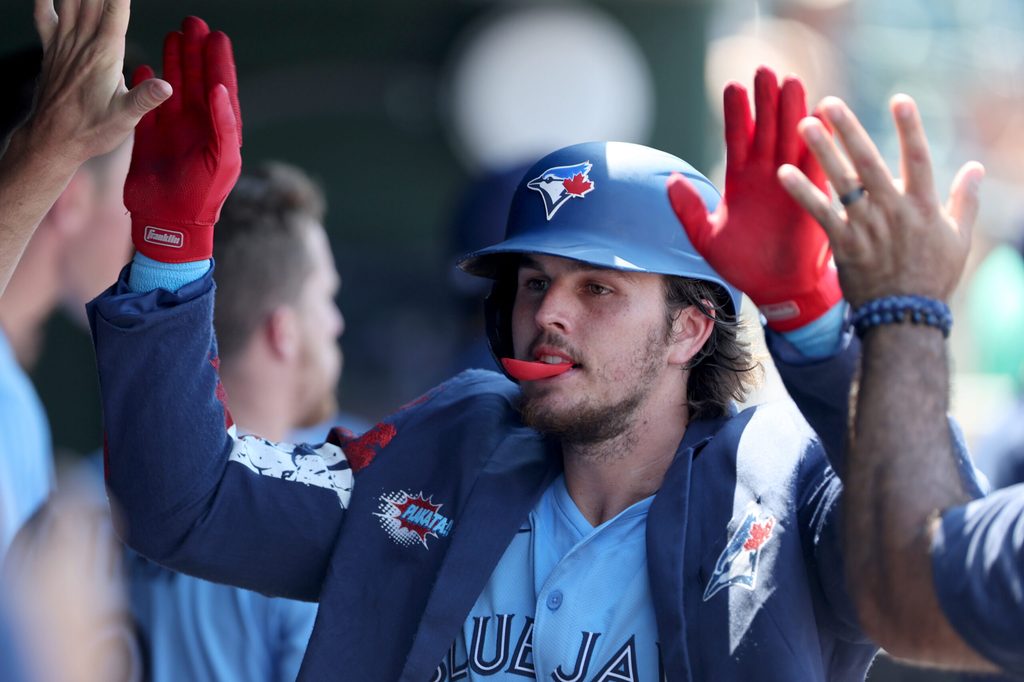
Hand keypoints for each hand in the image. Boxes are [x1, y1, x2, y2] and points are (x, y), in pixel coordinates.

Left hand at [18, 0, 170, 166]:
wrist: (52, 140)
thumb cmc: (91, 131)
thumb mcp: (124, 119)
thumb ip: (144, 99)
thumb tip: (168, 86)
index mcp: (104, 54)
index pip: (115, 10)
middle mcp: (82, 43)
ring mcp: (63, 45)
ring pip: (69, 1)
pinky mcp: (51, 51)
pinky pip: (44, 17)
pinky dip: (45, 0)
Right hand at [124, 16, 241, 262]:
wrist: (170, 223)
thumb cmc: (205, 196)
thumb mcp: (224, 160)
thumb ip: (224, 124)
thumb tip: (220, 89)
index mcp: (219, 129)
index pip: (222, 86)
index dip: (219, 61)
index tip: (216, 36)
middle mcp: (197, 126)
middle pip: (197, 79)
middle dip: (195, 51)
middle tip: (192, 23)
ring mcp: (172, 130)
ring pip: (173, 87)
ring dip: (173, 62)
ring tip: (172, 34)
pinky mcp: (148, 138)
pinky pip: (146, 106)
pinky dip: (144, 87)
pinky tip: (142, 68)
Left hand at [667, 66, 839, 331]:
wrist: (774, 289)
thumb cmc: (740, 265)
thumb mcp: (706, 238)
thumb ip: (688, 209)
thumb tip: (670, 180)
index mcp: (740, 181)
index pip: (737, 138)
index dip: (736, 114)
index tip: (733, 86)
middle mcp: (766, 175)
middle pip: (766, 129)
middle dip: (765, 100)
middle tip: (765, 70)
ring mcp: (791, 182)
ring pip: (792, 139)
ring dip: (793, 112)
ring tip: (792, 81)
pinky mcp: (812, 196)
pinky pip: (816, 165)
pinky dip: (819, 143)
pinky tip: (821, 117)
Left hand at [778, 95, 983, 305]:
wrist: (904, 318)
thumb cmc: (933, 278)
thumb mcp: (959, 239)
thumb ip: (966, 200)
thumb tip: (975, 167)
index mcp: (924, 206)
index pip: (918, 159)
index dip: (910, 128)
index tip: (900, 99)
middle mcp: (893, 211)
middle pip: (869, 162)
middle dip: (849, 130)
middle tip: (829, 103)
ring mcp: (866, 227)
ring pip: (841, 182)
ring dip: (822, 151)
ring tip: (803, 124)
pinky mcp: (844, 244)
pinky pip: (819, 213)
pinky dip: (802, 192)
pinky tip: (784, 172)